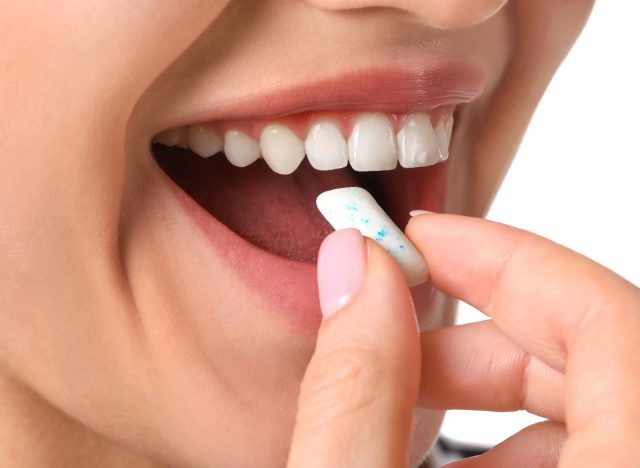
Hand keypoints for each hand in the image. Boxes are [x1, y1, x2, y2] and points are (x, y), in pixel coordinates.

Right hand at [286, 215, 639, 466]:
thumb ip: (354, 394)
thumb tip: (353, 270)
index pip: (607, 320)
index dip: (506, 260)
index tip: (420, 244)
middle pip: (600, 357)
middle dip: (478, 337)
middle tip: (389, 340)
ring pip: (593, 410)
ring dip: (489, 400)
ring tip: (400, 423)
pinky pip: (595, 456)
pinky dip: (514, 450)